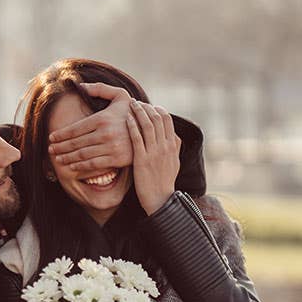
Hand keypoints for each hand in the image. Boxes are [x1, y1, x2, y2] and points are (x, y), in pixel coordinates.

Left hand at [47, 82, 133, 173]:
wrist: (152, 132)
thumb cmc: (132, 113)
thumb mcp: (120, 96)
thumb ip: (100, 88)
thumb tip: (81, 86)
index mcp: (102, 118)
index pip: (75, 128)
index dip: (60, 135)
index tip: (51, 138)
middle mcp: (105, 133)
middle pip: (75, 143)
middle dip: (60, 147)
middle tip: (51, 150)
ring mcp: (110, 147)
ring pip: (82, 155)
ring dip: (67, 158)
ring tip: (58, 159)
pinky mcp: (116, 159)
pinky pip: (93, 164)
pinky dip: (80, 166)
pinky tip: (72, 167)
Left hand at [126, 100, 180, 215]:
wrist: (161, 200)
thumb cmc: (165, 183)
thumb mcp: (174, 163)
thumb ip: (174, 148)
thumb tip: (175, 137)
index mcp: (172, 146)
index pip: (167, 120)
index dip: (157, 110)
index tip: (149, 106)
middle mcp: (165, 146)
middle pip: (157, 119)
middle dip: (146, 107)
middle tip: (136, 102)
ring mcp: (154, 152)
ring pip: (147, 125)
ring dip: (139, 112)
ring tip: (130, 105)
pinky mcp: (142, 160)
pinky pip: (137, 137)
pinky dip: (132, 125)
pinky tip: (126, 118)